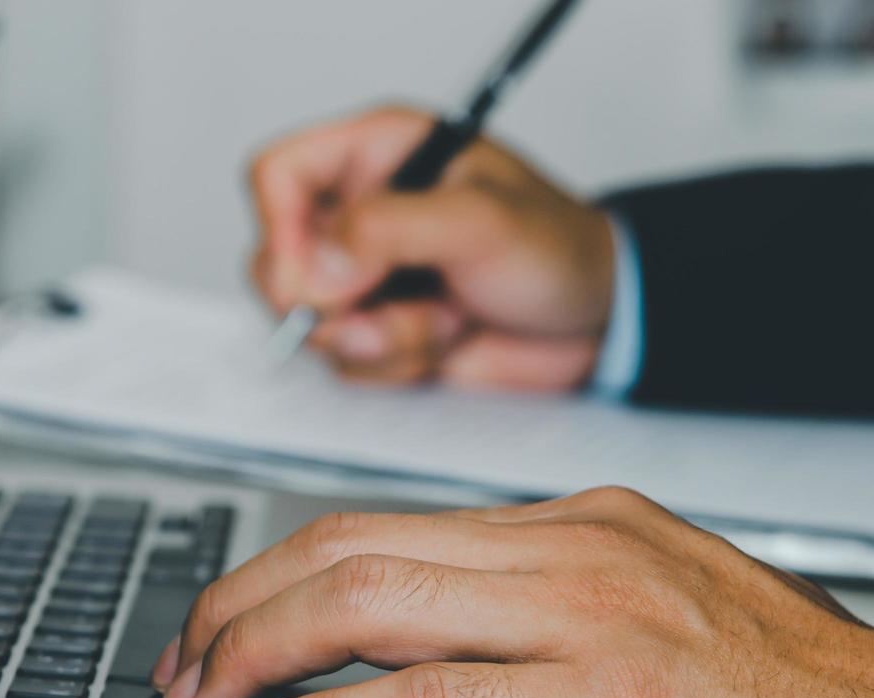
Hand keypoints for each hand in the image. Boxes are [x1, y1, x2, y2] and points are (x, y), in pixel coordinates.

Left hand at [152, 488, 873, 697]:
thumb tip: (417, 656)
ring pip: (372, 606)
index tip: (226, 624)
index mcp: (575, 525)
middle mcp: (572, 548)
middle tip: (180, 665)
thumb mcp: (641, 621)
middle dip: (241, 608)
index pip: (382, 526)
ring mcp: (590, 615)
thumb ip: (534, 618)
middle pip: (351, 549)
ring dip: (260, 654)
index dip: (278, 575)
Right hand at [248, 105, 616, 389]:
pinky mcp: (380, 333)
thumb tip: (316, 268)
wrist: (598, 323)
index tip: (312, 279)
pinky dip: (394, 364)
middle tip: (378, 313)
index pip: (278, 177)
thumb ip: (390, 230)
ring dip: (377, 338)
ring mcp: (366, 281)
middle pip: (275, 262)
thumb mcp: (480, 221)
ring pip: (311, 325)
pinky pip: (346, 364)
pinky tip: (446, 340)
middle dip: (327, 305)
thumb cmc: (559, 248)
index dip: (280, 229)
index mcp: (378, 156)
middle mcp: (360, 216)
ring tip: (443, 320)